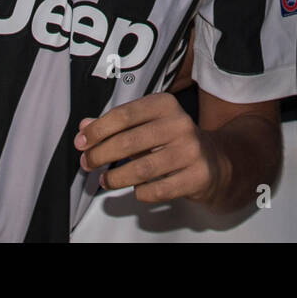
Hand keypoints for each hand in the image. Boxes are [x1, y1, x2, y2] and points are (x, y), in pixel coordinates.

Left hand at [75, 92, 220, 203]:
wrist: (215, 160)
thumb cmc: (173, 141)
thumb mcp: (146, 125)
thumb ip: (115, 125)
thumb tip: (84, 126)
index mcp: (165, 105)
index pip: (124, 115)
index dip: (98, 130)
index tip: (82, 141)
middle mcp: (180, 124)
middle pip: (129, 141)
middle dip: (101, 155)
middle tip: (87, 163)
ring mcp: (190, 151)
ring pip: (142, 169)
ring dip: (116, 177)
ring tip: (104, 180)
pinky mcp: (197, 176)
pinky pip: (158, 190)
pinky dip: (141, 192)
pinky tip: (136, 189)